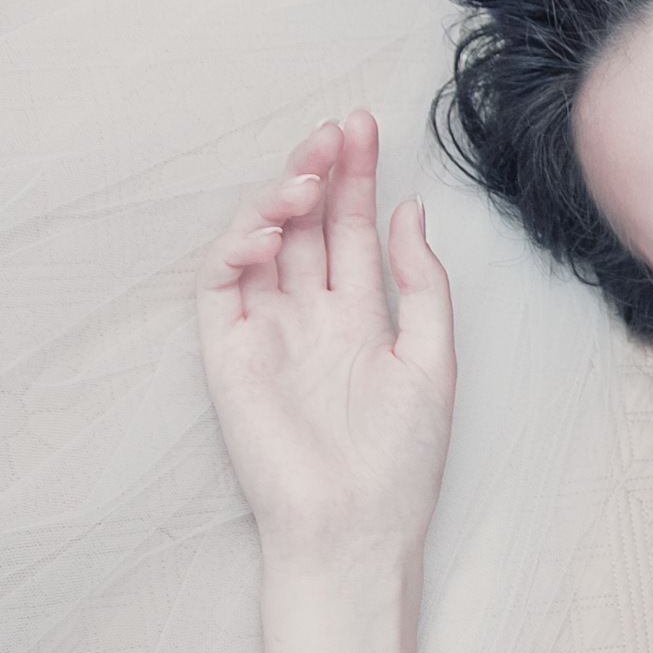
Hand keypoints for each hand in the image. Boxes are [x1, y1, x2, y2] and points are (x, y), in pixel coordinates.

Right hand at [197, 111, 453, 572]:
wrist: (358, 525)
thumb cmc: (402, 458)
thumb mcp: (432, 358)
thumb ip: (421, 284)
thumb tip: (410, 211)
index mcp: (358, 317)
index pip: (350, 228)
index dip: (356, 176)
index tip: (365, 126)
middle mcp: (309, 316)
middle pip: (306, 224)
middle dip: (318, 170)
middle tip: (336, 131)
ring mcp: (266, 331)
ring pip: (260, 243)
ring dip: (279, 198)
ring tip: (309, 178)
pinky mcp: (228, 354)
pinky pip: (220, 286)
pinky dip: (238, 248)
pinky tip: (273, 232)